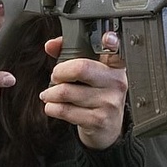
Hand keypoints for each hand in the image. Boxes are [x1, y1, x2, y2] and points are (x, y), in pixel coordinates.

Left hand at [40, 32, 128, 149]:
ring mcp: (108, 103)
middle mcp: (115, 83)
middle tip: (55, 76)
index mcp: (115, 67)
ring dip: (50, 93)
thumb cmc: (95, 96)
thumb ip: (69, 53)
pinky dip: (52, 107)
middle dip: (59, 72)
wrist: (106, 129)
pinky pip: (64, 110)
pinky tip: (53, 106)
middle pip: (81, 68)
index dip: (112, 42)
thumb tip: (51, 45)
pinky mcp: (98, 120)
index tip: (107, 37)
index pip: (116, 51)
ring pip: (66, 91)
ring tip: (50, 94)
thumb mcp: (89, 74)